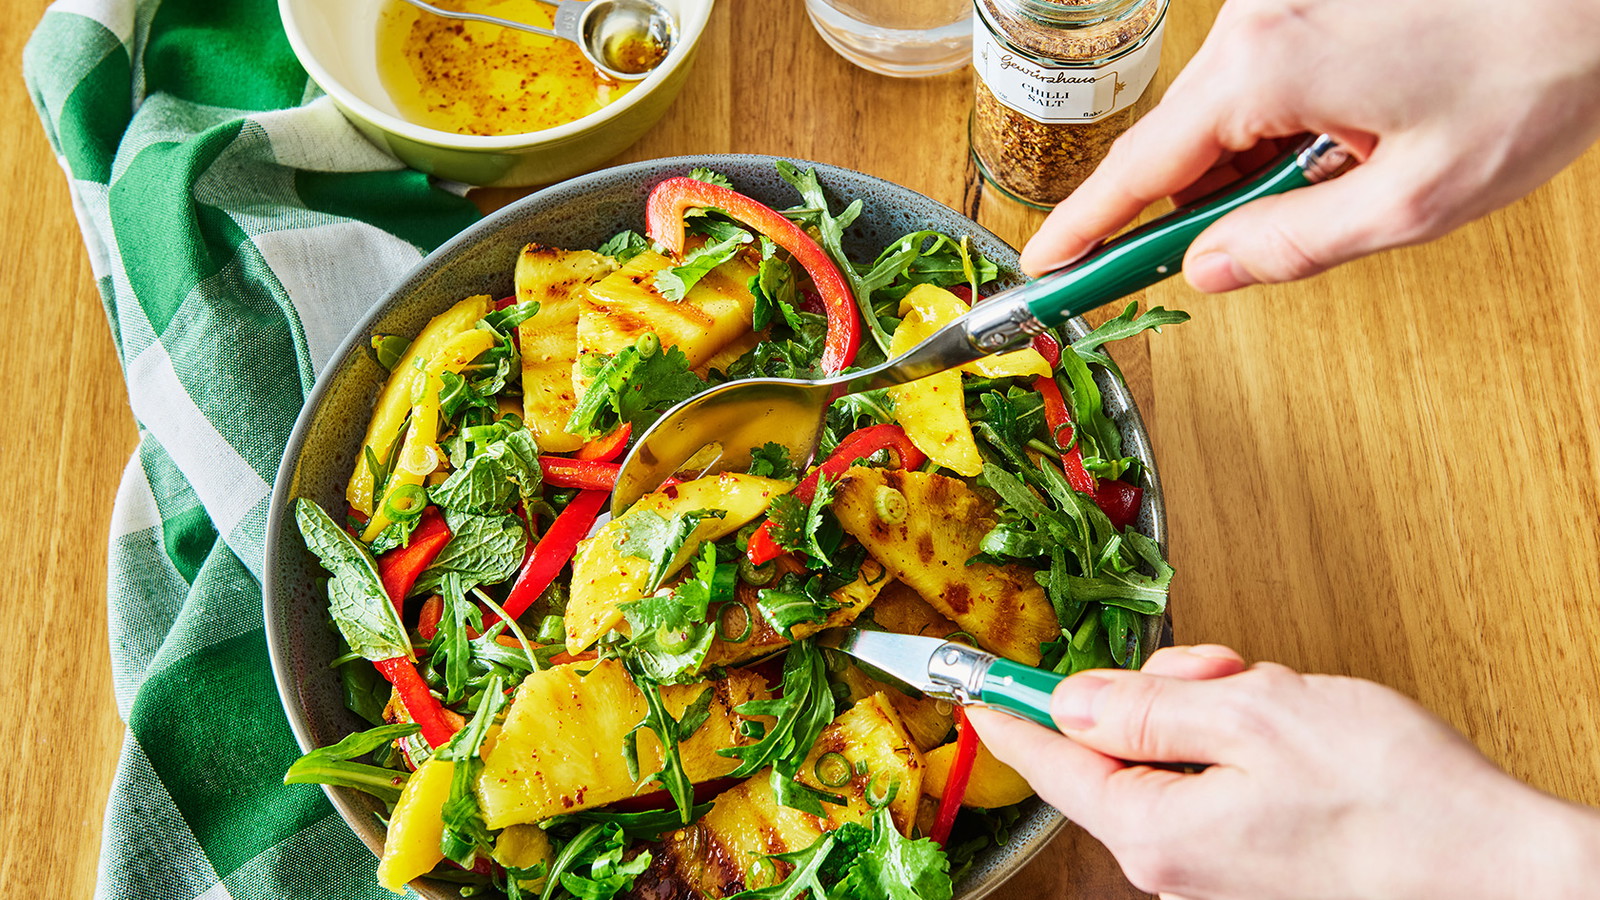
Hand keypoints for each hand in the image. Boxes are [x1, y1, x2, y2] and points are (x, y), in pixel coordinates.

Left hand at [969, 645, 1599, 899]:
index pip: (1051, 761)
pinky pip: (1220, 783)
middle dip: (1165, 689)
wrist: (1502, 873)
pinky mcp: (1256, 863)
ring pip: (1178, 755)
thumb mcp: (1252, 718)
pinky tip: (1302, 739)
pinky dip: (1249, 745)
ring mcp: (1216, 870)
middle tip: (1225, 671)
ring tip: (1285, 707)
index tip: (967, 685)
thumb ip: (1146, 706)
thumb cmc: (1394, 802)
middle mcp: (1173, 865)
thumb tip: (1070, 699)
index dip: (1009, 708)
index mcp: (1155, 831)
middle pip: (1120, 746)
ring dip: (1218, 712)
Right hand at [1018, 0, 1599, 290]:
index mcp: (1267, 68)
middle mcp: (1257, 19)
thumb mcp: (1416, 200)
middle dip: (1197, 205)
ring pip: (1224, 108)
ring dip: (1258, 160)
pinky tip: (1355, 130)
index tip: (1044, 267)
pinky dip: (1283, 120)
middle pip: (1181, 139)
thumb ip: (1295, 244)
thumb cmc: (1535, 70)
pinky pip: (1260, 73)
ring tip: (1356, 167)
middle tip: (1224, 254)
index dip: (1088, 228)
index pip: (1142, 168)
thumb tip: (1212, 270)